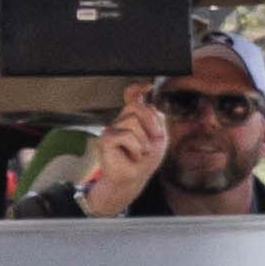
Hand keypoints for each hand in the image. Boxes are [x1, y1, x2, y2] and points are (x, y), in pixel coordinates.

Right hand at [80, 95, 169, 209]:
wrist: (134, 179)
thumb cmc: (144, 160)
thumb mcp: (159, 137)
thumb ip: (156, 117)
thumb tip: (147, 99)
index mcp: (133, 118)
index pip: (132, 97)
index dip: (137, 89)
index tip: (147, 87)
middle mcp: (121, 120)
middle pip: (136, 107)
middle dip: (150, 123)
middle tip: (153, 139)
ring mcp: (111, 128)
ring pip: (133, 122)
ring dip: (143, 141)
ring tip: (140, 152)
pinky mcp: (106, 139)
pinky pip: (126, 135)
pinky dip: (135, 148)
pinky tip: (133, 156)